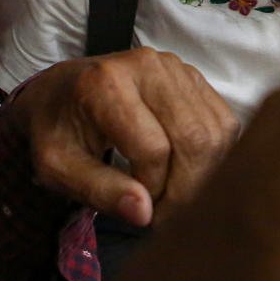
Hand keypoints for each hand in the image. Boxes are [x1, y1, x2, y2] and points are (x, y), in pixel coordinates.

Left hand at [10, 48, 237, 225]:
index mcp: (106, 84)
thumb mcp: (57, 168)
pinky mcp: (193, 75)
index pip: (154, 149)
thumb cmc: (56, 131)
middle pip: (194, 139)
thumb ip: (99, 190)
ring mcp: (175, 66)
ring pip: (216, 132)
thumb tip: (145, 214)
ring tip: (174, 193)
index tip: (138, 210)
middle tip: (165, 213)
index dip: (152, 190)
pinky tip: (187, 170)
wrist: (59, 91)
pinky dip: (214, 156)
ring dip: (203, 175)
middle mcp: (147, 66)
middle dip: (186, 188)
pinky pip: (224, 122)